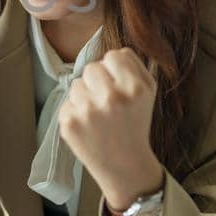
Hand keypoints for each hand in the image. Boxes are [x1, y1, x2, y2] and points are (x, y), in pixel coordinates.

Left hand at [57, 47, 161, 207]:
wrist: (124, 164)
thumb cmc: (135, 123)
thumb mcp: (149, 92)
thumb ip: (134, 64)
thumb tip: (115, 51)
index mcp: (134, 88)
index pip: (113, 55)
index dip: (115, 69)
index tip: (118, 85)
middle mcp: (111, 98)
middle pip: (92, 67)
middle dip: (98, 81)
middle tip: (107, 102)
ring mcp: (87, 111)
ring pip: (77, 83)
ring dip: (85, 96)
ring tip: (98, 116)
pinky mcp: (69, 122)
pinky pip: (67, 101)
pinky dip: (75, 111)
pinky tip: (88, 126)